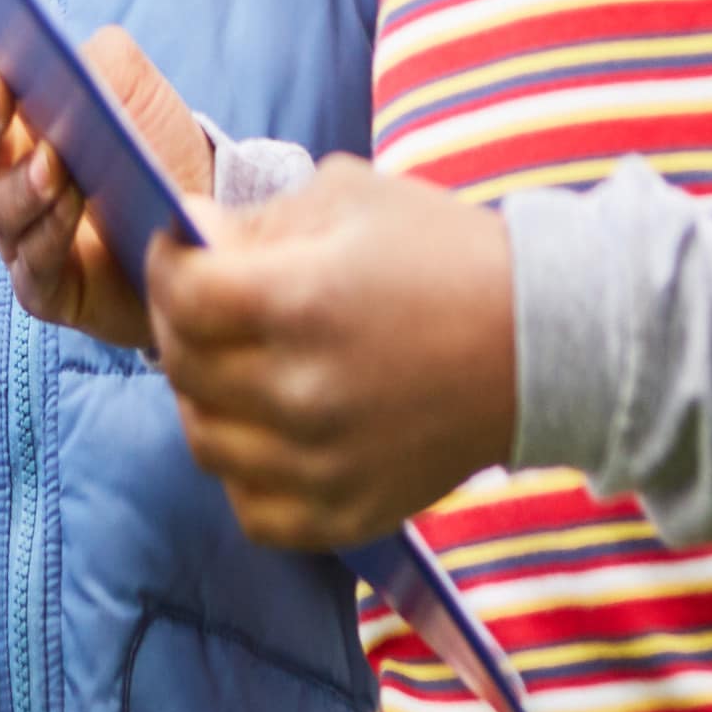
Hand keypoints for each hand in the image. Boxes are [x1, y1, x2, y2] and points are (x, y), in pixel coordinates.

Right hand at [0, 19, 204, 355]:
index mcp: (20, 121)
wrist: (207, 227)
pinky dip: (50, 232)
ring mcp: (24, 235)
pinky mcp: (49, 287)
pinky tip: (71, 205)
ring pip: (4, 208)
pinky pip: (36, 263)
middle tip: (1, 94)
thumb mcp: (136, 90)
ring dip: (24, 182)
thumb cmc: (157, 149)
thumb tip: (61, 58)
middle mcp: (10, 177)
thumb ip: (98, 62)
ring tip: (52, 161)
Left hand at [141, 154, 516, 549]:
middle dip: (179, 322)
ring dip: (205, 397)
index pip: (179, 293)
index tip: (184, 250)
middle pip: (181, 366)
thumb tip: (192, 237)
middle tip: (204, 303)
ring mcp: (320, 464)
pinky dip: (246, 473)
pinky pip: (252, 509)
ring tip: (236, 366)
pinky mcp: (346, 513)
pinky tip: (269, 432)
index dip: (168, 262)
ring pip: (205, 442)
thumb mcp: (350, 198)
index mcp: (296, 302)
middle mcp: (299, 392)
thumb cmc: (447, 255)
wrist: (544, 344)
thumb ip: (258, 218)